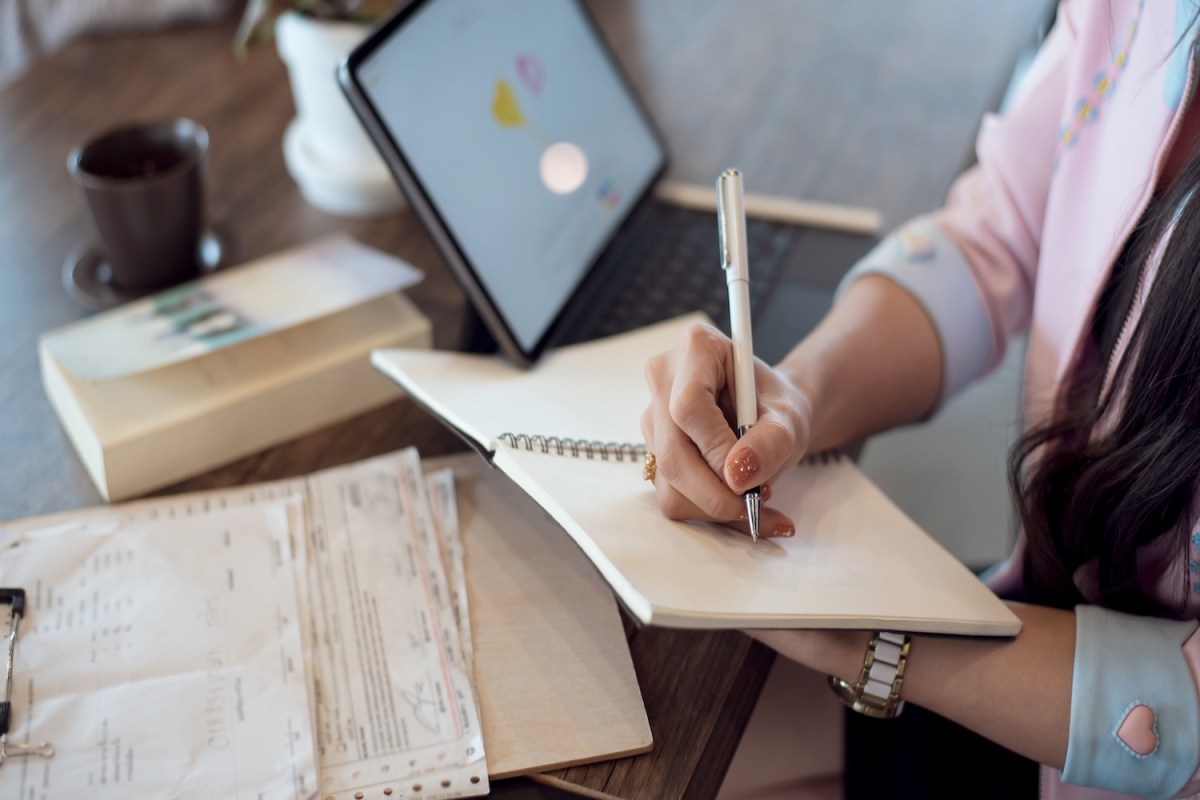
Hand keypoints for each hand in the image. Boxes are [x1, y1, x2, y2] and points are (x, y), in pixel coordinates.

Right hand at [641, 322, 812, 536]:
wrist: (768, 413)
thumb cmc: (777, 405)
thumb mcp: (790, 418)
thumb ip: (772, 441)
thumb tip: (736, 475)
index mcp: (697, 348)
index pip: (689, 406)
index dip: (715, 448)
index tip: (748, 473)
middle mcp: (663, 378)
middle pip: (672, 451)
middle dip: (715, 491)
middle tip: (757, 503)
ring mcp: (652, 416)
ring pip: (669, 480)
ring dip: (715, 505)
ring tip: (758, 501)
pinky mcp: (653, 450)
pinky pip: (671, 494)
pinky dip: (708, 510)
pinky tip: (739, 506)